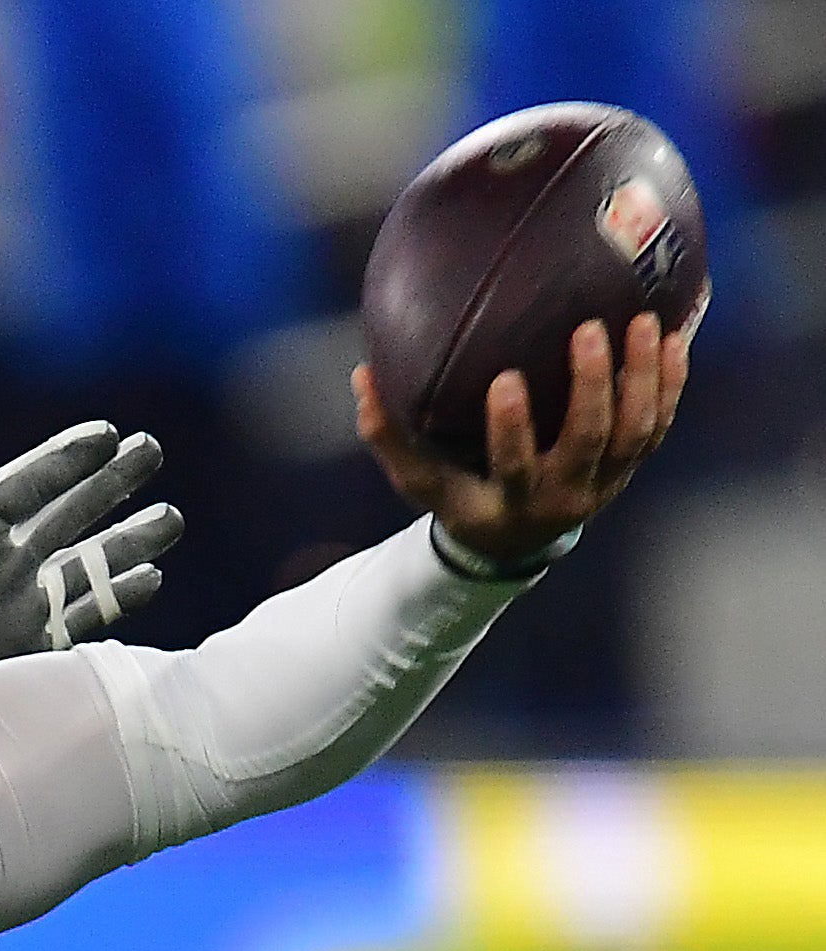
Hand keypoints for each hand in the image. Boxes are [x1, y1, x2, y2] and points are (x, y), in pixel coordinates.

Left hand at [0, 422, 184, 689]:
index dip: (64, 459)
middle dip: (110, 484)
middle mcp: (1, 563)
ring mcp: (19, 604)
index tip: (107, 433)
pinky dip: (117, 600)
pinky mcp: (27, 648)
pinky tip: (151, 579)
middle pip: (66, 515)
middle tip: (153, 450)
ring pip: (86, 564)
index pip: (24, 486)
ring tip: (170, 518)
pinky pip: (82, 619)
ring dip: (127, 540)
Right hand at [358, 313, 686, 568]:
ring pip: (636, 430)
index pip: (515, 466)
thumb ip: (389, 435)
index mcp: (512, 501)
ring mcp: (606, 482)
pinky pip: (659, 424)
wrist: (518, 543)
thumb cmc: (462, 497)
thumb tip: (361, 374)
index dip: (513, 428)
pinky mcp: (630, 466)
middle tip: (589, 331)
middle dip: (593, 386)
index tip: (505, 380)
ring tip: (643, 323)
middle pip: (590, 440)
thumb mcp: (422, 481)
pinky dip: (670, 383)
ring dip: (643, 377)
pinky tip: (673, 339)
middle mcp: (566, 495)